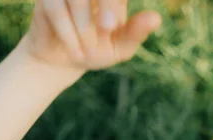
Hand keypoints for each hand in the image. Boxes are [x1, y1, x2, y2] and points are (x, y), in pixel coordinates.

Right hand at [23, 0, 161, 70]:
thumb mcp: (120, 47)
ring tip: (88, 52)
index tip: (116, 24)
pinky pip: (57, 9)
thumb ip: (136, 33)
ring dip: (84, 27)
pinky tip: (76, 52)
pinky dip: (68, 33)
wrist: (65, 61)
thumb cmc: (96, 50)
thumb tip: (156, 18)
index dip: (114, 4)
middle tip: (108, 29)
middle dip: (106, 4)